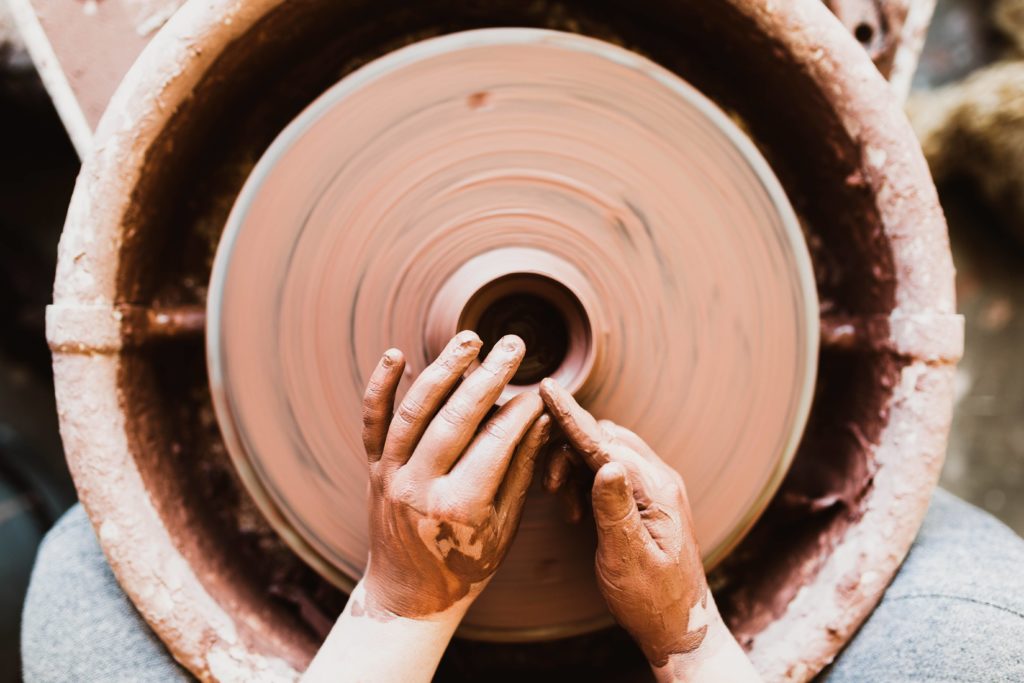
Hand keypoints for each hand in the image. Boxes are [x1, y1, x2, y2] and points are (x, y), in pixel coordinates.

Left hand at [359, 331, 550, 618]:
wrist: (408, 596)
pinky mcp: (373, 469)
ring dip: (443, 369)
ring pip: (414, 410)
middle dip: (489, 376)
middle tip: (514, 347)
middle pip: (456, 417)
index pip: (496, 441)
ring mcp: (390, 475)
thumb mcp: (504, 527)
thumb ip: (520, 470)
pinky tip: (396, 354)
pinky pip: (372, 422)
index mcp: (459, 507)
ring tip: (471, 340)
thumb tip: (541, 420)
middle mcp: (419, 487)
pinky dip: (380, 387)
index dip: (520, 411)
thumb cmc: (466, 566)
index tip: (539, 389)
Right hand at [539, 379, 758, 681]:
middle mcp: (658, 480)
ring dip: (574, 467)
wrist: (679, 627)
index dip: (571, 417)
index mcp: (657, 491)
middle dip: (568, 449)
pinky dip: (584, 480)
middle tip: (550, 487)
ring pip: (604, 452)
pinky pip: (608, 470)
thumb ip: (615, 510)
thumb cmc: (653, 600)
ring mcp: (653, 488)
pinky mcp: (644, 500)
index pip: (605, 444)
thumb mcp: (628, 559)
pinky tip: (575, 510)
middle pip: (604, 439)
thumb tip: (604, 463)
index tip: (547, 389)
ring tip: (564, 506)